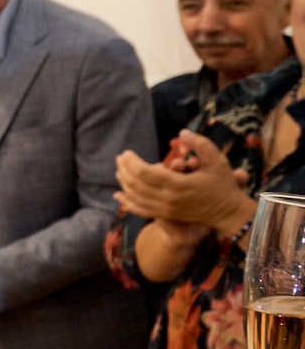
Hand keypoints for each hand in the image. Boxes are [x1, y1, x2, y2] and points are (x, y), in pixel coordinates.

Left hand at [116, 135, 249, 234]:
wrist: (228, 213)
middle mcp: (169, 199)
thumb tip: (182, 132)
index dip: (132, 163)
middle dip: (124, 170)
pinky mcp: (166, 216)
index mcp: (179, 185)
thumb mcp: (217, 160)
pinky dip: (128, 202)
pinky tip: (118, 195)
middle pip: (136, 185)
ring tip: (118, 171)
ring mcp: (166, 210)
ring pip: (136, 198)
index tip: (126, 152)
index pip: (145, 174)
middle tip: (119, 158)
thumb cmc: (223, 185)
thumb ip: (201, 144)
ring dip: (124, 184)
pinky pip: (141, 210)